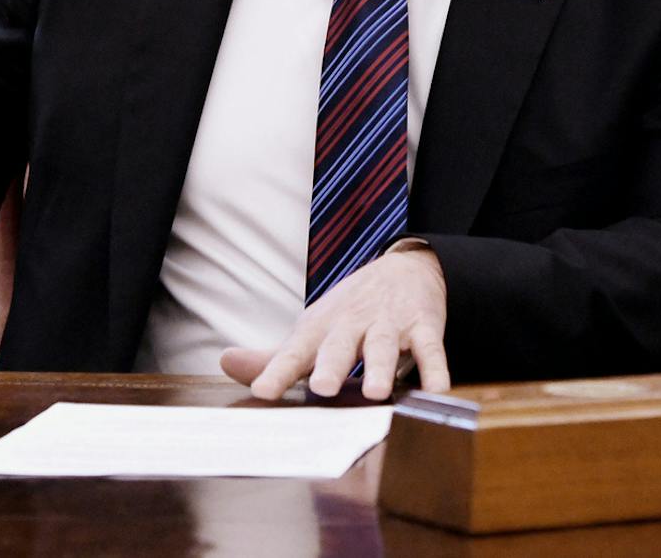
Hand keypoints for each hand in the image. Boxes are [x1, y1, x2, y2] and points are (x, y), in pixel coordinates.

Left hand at [219, 248, 449, 400]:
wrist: (407, 267)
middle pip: (339, 345)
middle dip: (331, 364)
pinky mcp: (424, 326)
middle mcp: (353, 324)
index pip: (295, 351)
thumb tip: (226, 363)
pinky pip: (430, 349)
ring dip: (380, 367)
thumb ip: (275, 356)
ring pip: (383, 346)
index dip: (278, 371)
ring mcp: (390, 324)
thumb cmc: (351, 310)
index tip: (262, 392)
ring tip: (376, 392)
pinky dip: (434, 370)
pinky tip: (434, 391)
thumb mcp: (313, 329)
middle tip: (322, 386)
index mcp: (322, 328)